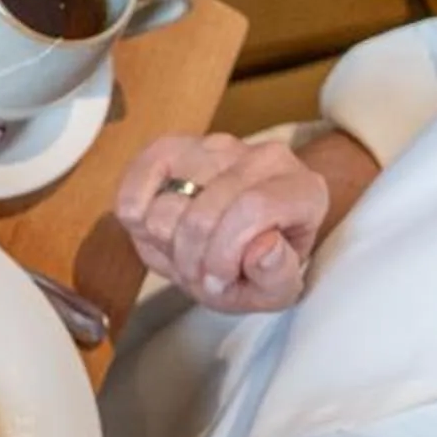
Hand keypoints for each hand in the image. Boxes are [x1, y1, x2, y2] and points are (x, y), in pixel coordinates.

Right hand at [111, 132, 326, 313]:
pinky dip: (135, 214)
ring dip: (165, 243)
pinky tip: (155, 229)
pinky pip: (135, 183)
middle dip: (191, 258)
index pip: (252, 209)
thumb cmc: (258, 263)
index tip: (219, 279)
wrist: (242, 233)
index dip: (224, 255)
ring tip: (184, 252)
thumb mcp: (277, 289)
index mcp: (302, 190)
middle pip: (201, 215)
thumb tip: (263, 248)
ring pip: (164, 207)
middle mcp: (263, 159)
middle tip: (200, 272)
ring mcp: (215, 148)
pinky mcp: (172, 148)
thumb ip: (277, 277)